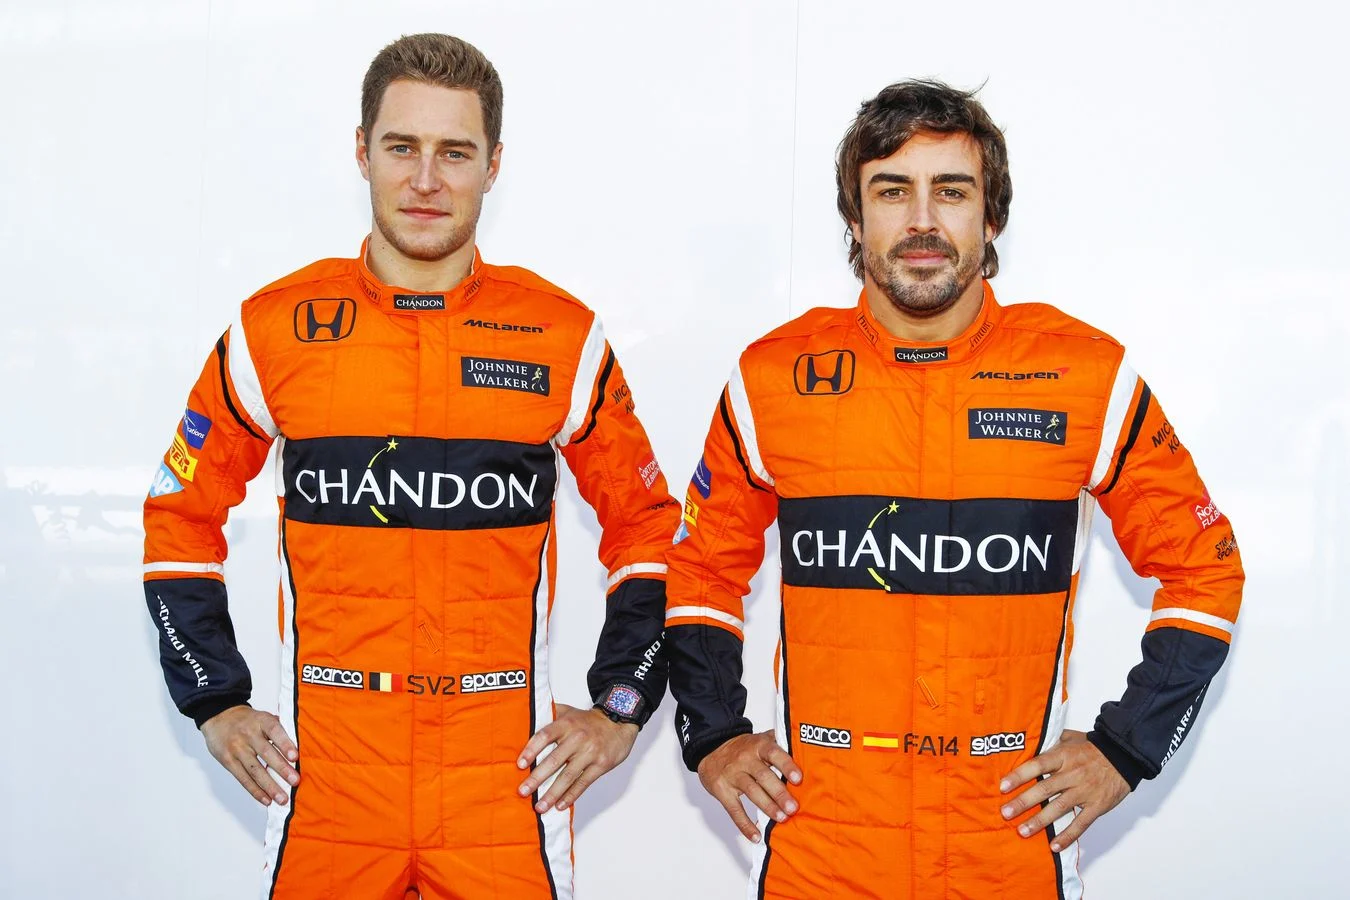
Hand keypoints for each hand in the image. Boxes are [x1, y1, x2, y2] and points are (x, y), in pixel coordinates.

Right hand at [200, 705, 298, 806]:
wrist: (219, 717)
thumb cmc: (247, 720)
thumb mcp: (263, 716)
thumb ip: (279, 728)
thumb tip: (299, 744)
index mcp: (261, 720)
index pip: (274, 731)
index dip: (285, 744)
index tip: (295, 757)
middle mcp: (248, 735)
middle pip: (266, 753)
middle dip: (282, 769)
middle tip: (295, 781)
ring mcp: (237, 749)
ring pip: (255, 770)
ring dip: (270, 786)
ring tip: (282, 798)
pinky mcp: (228, 761)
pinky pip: (243, 778)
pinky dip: (255, 791)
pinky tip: (266, 799)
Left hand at [515, 703, 637, 812]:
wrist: (619, 722)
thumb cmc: (588, 721)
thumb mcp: (569, 711)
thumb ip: (549, 713)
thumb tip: (525, 718)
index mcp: (566, 723)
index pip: (545, 736)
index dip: (531, 750)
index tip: (520, 765)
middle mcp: (577, 738)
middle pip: (554, 760)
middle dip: (537, 778)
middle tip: (523, 791)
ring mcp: (590, 752)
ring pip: (568, 776)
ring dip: (552, 793)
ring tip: (540, 806)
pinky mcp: (601, 765)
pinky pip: (583, 783)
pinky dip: (571, 795)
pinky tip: (560, 805)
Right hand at [696, 730, 802, 842]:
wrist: (710, 749)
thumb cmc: (742, 749)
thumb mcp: (759, 740)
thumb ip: (778, 741)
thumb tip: (802, 744)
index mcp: (758, 746)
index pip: (774, 753)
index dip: (786, 766)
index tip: (798, 779)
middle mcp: (745, 759)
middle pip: (763, 776)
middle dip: (779, 793)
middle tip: (793, 808)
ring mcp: (732, 775)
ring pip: (751, 792)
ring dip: (768, 807)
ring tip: (781, 818)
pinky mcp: (722, 791)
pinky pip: (734, 809)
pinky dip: (745, 825)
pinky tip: (756, 835)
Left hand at [998, 729, 1128, 849]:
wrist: (1124, 756)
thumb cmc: (1094, 747)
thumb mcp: (1071, 738)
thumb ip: (1051, 742)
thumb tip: (1031, 742)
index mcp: (1064, 756)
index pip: (1037, 765)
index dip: (1019, 775)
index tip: (1003, 786)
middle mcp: (1072, 774)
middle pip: (1044, 789)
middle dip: (1023, 802)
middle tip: (1006, 813)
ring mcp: (1085, 791)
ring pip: (1059, 808)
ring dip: (1040, 821)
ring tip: (1023, 831)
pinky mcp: (1097, 806)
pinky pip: (1081, 823)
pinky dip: (1068, 836)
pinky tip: (1054, 846)